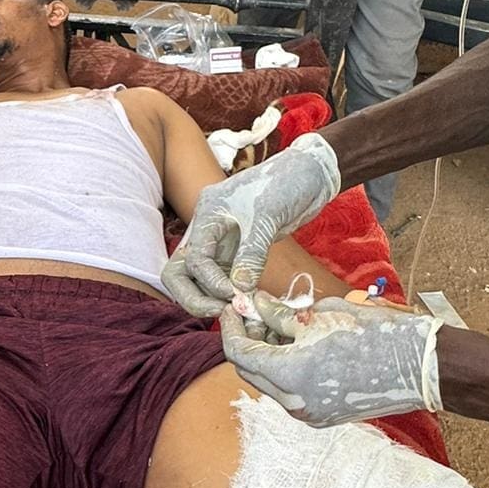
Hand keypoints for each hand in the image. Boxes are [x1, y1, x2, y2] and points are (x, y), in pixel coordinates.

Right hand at [164, 133, 340, 318]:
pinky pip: (223, 279)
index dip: (209, 281)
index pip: (192, 258)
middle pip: (179, 272)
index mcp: (207, 213)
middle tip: (222, 312)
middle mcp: (207, 229)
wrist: (309, 174)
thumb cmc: (286, 184)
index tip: (234, 296)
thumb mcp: (267, 217)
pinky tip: (249, 304)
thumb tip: (238, 291)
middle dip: (193, 297)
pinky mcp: (238, 252)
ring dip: (210, 299)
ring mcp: (221, 242)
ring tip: (238, 311)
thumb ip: (251, 254)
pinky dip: (230, 295)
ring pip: (197, 279)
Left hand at [220, 291, 443, 425]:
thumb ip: (280, 314)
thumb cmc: (374, 334)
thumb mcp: (321, 315)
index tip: (233, 305)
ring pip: (268, 383)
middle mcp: (295, 404)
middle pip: (250, 371)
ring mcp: (310, 415)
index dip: (232, 326)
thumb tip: (254, 305)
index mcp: (291, 376)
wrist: (422, 367)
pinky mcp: (323, 417)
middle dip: (247, 339)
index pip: (240, 353)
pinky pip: (289, 392)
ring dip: (265, 353)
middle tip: (252, 311)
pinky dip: (284, 368)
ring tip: (277, 322)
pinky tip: (295, 343)